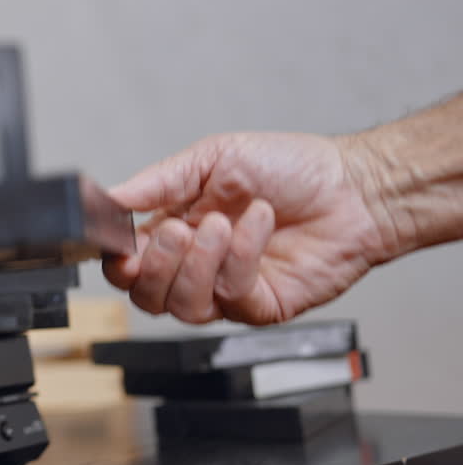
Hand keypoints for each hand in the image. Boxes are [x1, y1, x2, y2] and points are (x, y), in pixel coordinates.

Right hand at [102, 132, 390, 325]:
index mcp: (174, 228)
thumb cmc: (290, 168)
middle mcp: (196, 264)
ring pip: (181, 306)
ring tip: (222, 224)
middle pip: (145, 295)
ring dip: (198, 264)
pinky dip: (240, 257)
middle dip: (154, 264)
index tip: (121, 244)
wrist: (353, 187)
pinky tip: (258, 226)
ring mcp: (226, 289)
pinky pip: (230, 296)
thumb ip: (157, 181)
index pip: (125, 263)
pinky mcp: (258, 306)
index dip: (117, 261)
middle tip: (179, 230)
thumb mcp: (211, 158)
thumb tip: (112, 196)